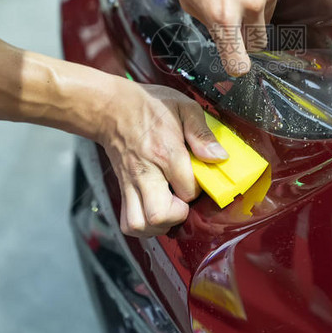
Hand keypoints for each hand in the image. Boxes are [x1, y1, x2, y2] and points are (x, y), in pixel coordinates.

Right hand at [95, 79, 227, 236]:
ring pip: (140, 225)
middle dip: (178, 216)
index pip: (187, 190)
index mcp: (166, 153)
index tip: (199, 180)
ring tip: (170, 211)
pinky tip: (155, 214)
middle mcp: (146, 173)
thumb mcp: (184, 107)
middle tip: (184, 203)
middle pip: (158, 215)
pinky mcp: (123, 190)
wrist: (112, 107)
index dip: (198, 191)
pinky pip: (128, 222)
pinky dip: (142, 226)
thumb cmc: (150, 106)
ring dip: (159, 226)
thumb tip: (219, 156)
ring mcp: (131, 184)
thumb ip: (202, 133)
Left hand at [172, 0, 284, 76]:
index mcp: (222, 16)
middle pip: (256, 45)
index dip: (236, 66)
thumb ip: (207, 23)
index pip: (239, 62)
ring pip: (264, 21)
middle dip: (244, 41)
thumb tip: (222, 36)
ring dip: (251, 14)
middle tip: (230, 22)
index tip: (234, 64)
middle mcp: (250, 6)